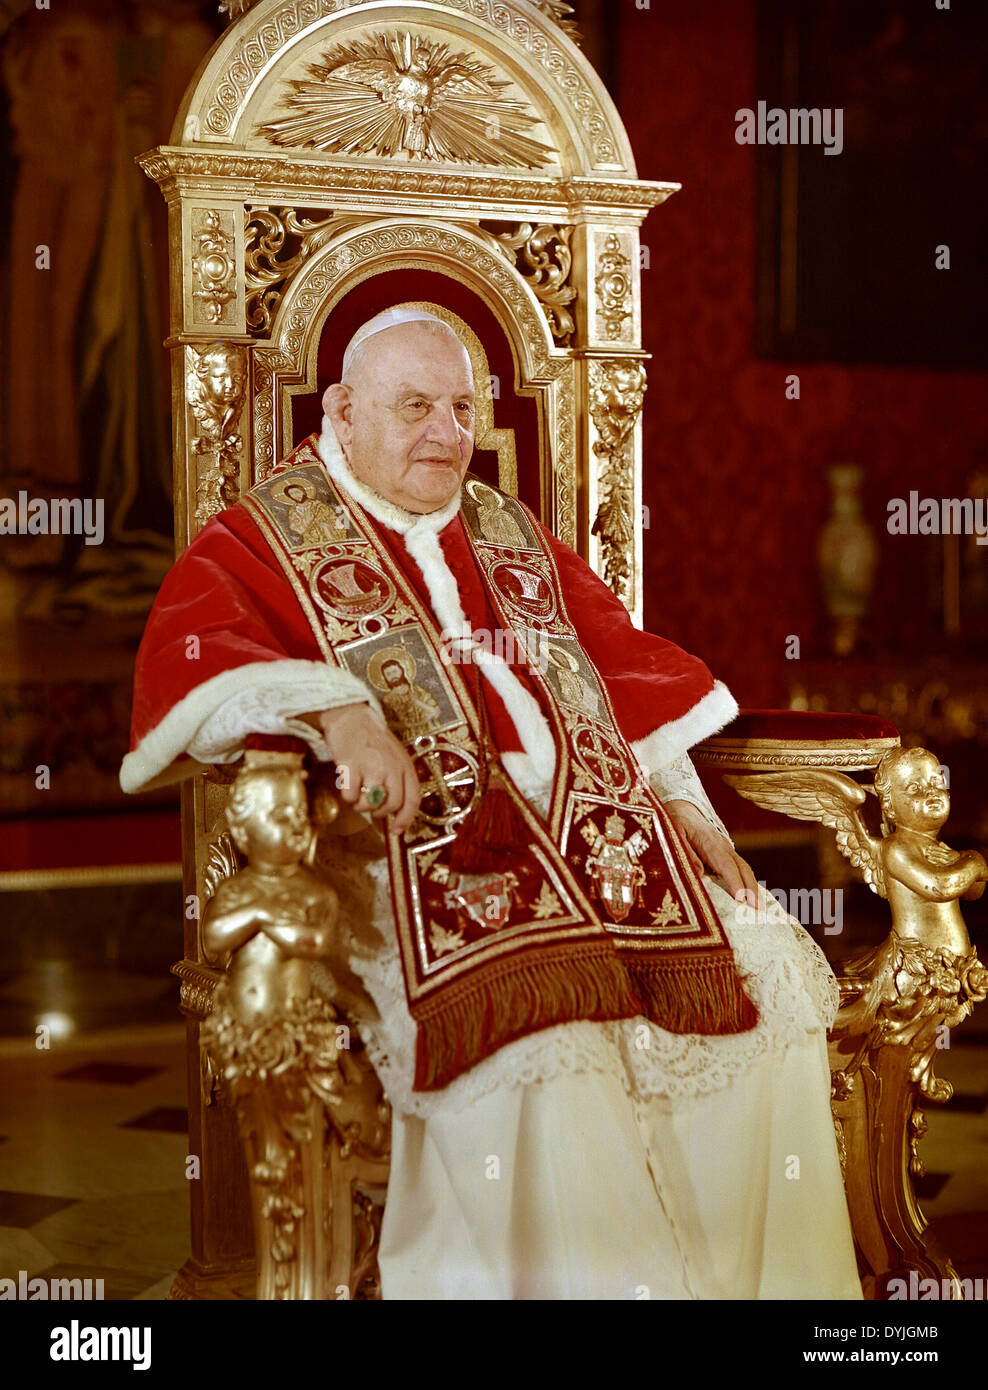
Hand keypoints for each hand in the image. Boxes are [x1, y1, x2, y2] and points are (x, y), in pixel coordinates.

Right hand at [314, 704, 420, 833]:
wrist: (352, 716)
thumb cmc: (373, 739)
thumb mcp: (394, 757)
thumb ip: (397, 780)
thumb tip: (394, 811)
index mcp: (404, 765)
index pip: (413, 799)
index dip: (406, 819)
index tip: (396, 830)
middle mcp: (391, 766)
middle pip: (392, 804)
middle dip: (380, 813)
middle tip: (371, 808)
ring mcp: (371, 766)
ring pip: (369, 803)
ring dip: (361, 806)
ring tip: (357, 793)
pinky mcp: (351, 765)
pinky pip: (350, 795)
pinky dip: (347, 796)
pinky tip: (346, 785)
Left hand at [663, 799, 763, 908]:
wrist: (682, 808)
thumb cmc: (676, 822)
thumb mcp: (674, 835)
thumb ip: (686, 854)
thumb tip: (698, 874)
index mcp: (711, 843)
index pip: (727, 865)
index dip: (735, 882)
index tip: (741, 899)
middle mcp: (723, 847)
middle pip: (742, 868)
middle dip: (752, 889)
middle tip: (759, 910)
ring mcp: (726, 850)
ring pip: (744, 869)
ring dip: (753, 888)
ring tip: (760, 909)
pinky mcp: (725, 854)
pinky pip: (740, 869)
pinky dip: (748, 882)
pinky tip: (751, 896)